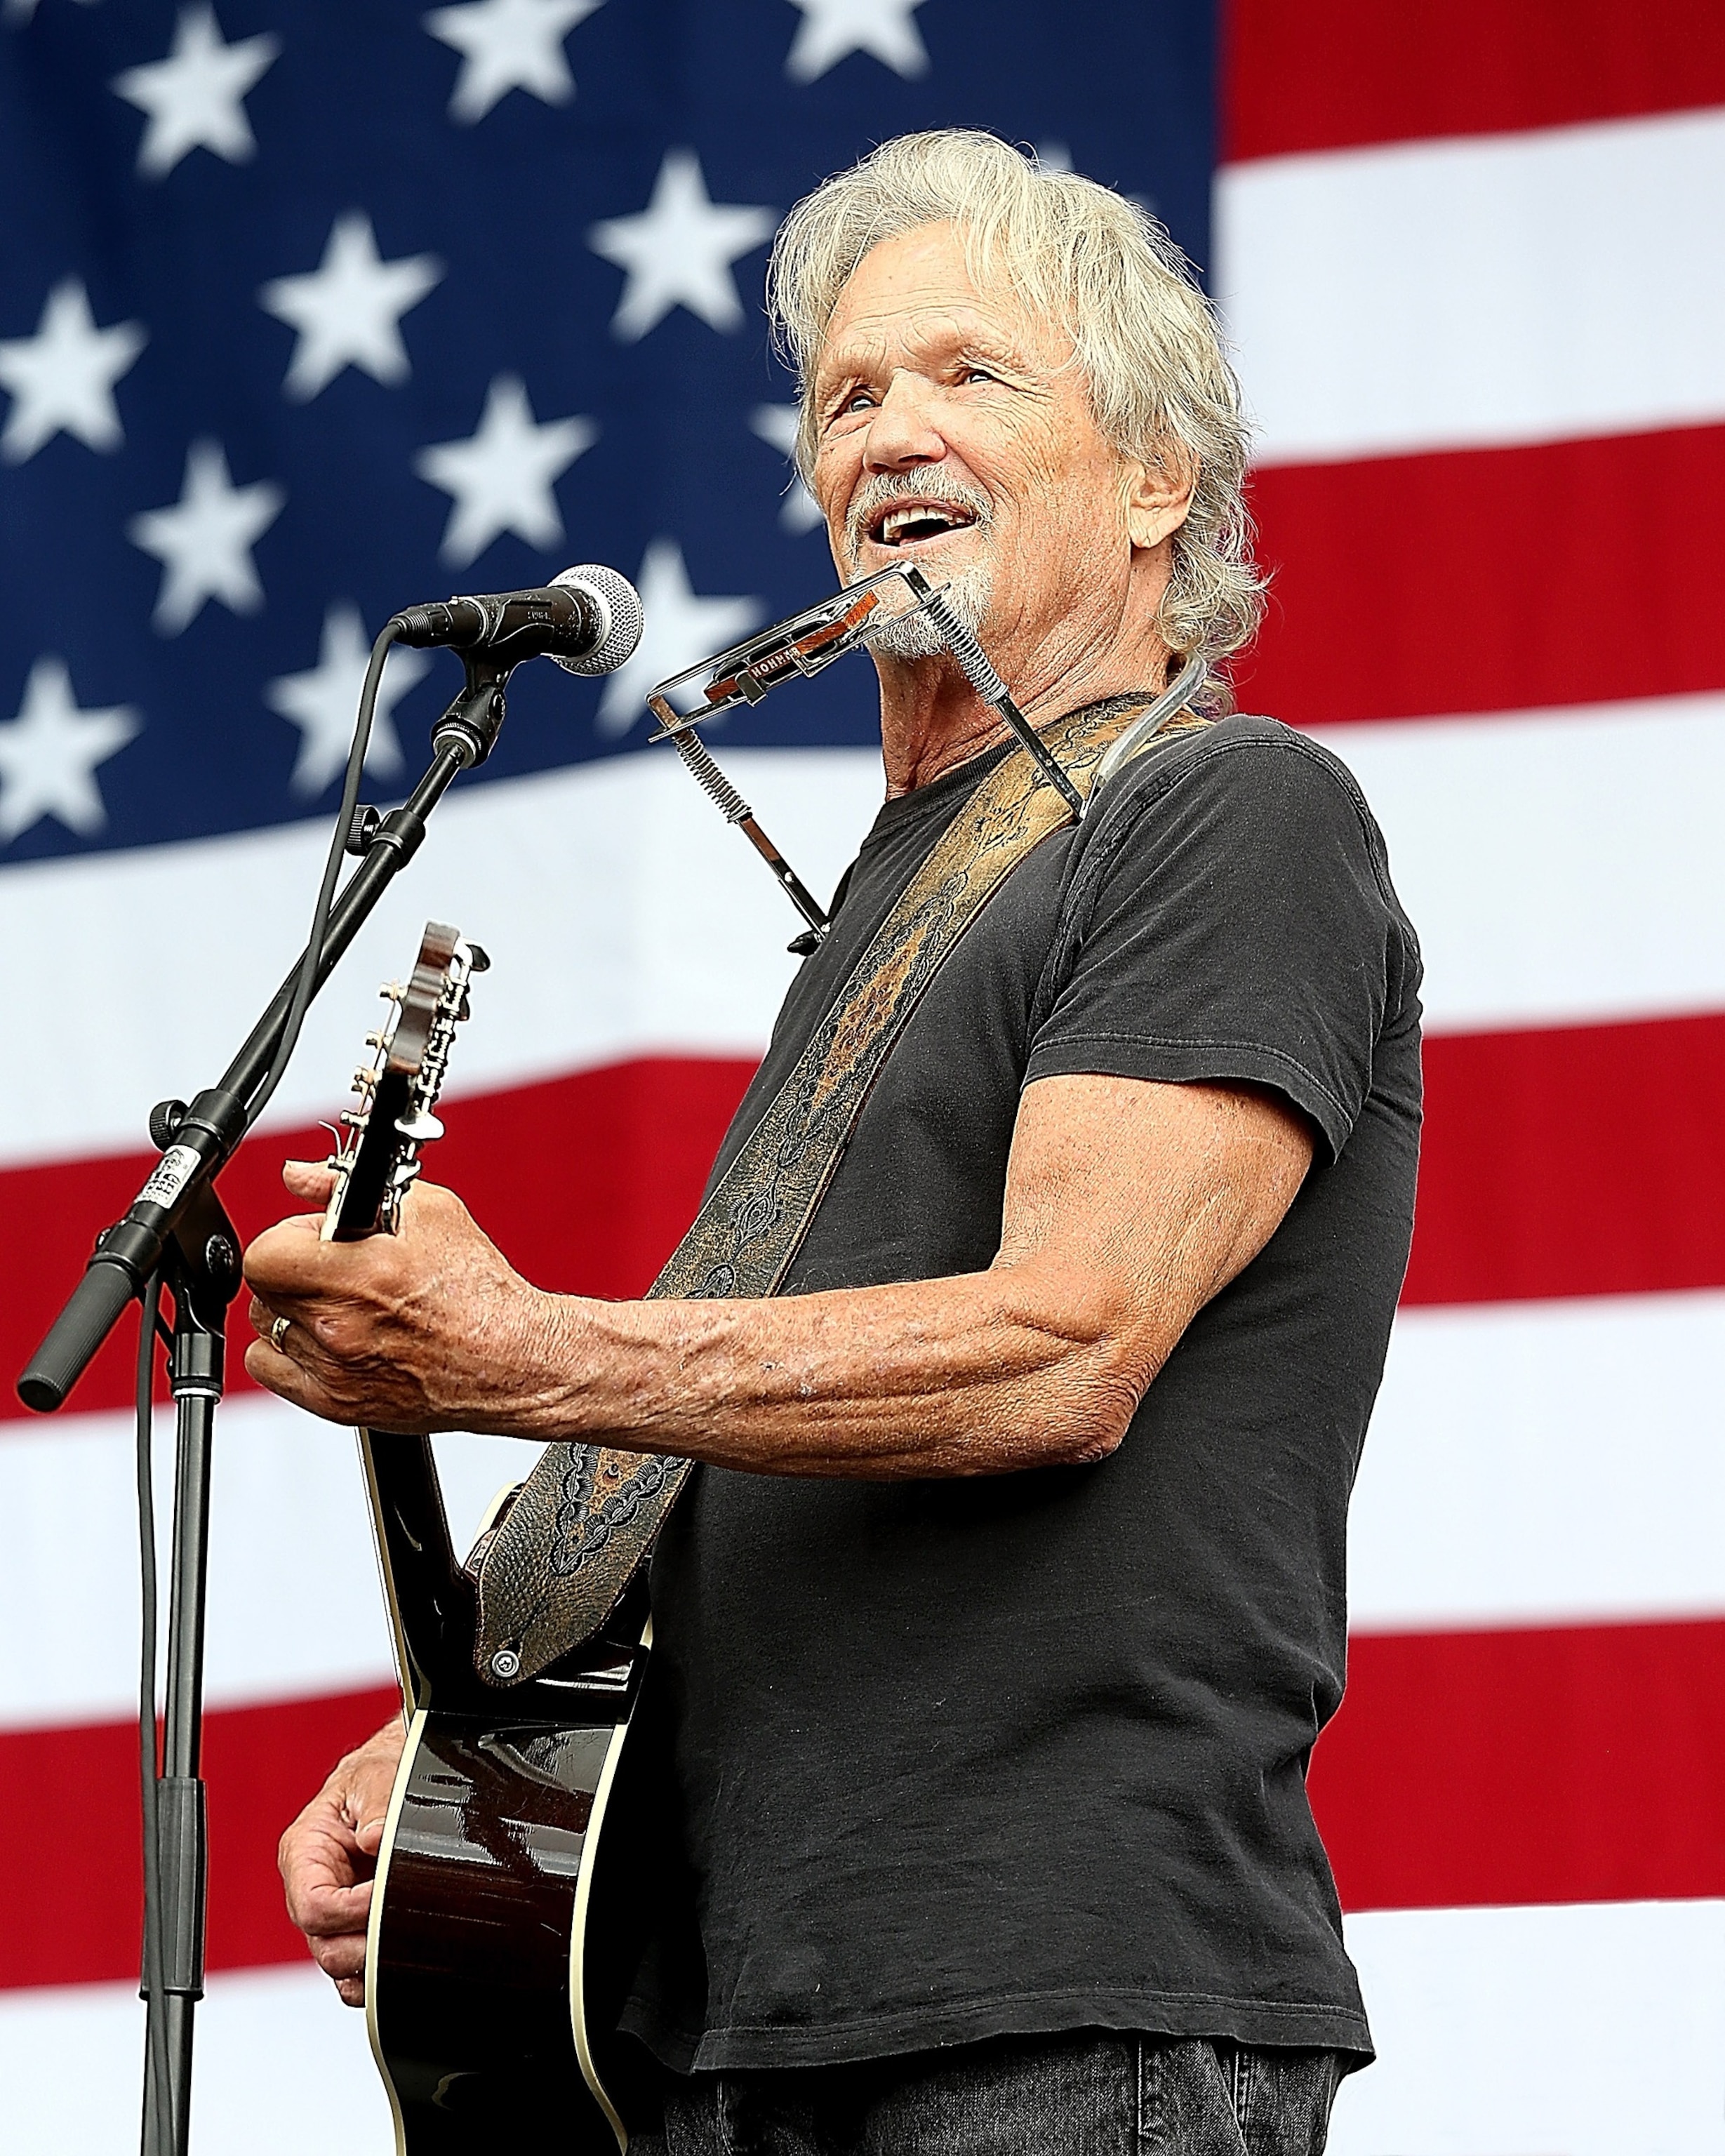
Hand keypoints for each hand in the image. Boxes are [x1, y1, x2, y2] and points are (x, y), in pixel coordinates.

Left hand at [242, 1160, 569, 1435]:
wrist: (513, 1361)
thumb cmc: (481, 1293)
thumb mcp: (430, 1212)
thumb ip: (347, 1189)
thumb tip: (301, 1175)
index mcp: (360, 1276)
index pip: (265, 1255)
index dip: (288, 1238)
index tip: (314, 1238)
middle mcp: (340, 1328)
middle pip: (264, 1288)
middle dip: (295, 1268)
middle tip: (336, 1267)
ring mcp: (335, 1371)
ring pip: (267, 1326)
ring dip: (293, 1308)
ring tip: (340, 1303)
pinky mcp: (336, 1405)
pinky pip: (271, 1369)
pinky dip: (288, 1351)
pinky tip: (327, 1337)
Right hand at [279, 1717, 405, 2006]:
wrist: (389, 1780)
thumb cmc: (374, 1777)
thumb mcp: (375, 1776)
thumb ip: (376, 1804)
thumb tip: (376, 1838)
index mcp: (304, 1853)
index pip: (313, 1906)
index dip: (351, 1910)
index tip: (384, 1897)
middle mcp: (311, 1889)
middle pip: (324, 1945)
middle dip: (365, 1941)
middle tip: (404, 1922)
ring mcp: (332, 1913)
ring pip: (339, 1963)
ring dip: (373, 1960)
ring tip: (407, 1939)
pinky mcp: (353, 1926)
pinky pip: (354, 1971)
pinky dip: (373, 1976)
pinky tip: (398, 1961)